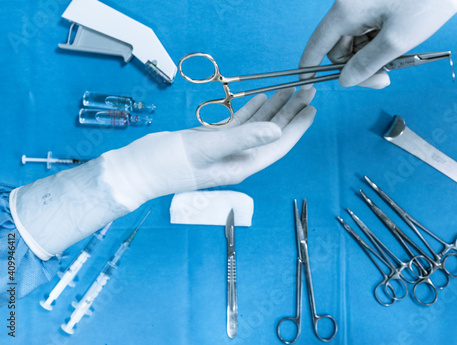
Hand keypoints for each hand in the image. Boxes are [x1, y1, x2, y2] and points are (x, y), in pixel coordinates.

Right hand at [12, 88, 315, 258]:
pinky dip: (250, 111)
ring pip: (256, 126)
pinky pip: (238, 124)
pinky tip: (260, 99)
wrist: (137, 169)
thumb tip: (276, 131)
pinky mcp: (211, 141)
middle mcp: (237, 158)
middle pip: (270, 133)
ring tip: (288, 90)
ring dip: (272, 108)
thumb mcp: (207, 147)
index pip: (277, 145)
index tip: (311, 108)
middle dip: (289, 113)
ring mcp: (224, 150)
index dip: (296, 127)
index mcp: (241, 164)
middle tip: (306, 91)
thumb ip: (243, 138)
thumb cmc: (168, 163)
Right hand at [300, 0, 456, 88]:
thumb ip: (366, 65)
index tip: (305, 85)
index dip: (310, 67)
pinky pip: (365, 35)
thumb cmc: (429, 0)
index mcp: (347, 10)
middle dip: (357, 67)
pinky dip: (377, 47)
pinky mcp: (374, 7)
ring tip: (395, 63)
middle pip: (339, 48)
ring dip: (369, 59)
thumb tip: (345, 81)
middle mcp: (349, 6)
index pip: (317, 44)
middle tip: (383, 79)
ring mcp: (362, 6)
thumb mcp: (396, 41)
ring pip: (353, 44)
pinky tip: (394, 50)